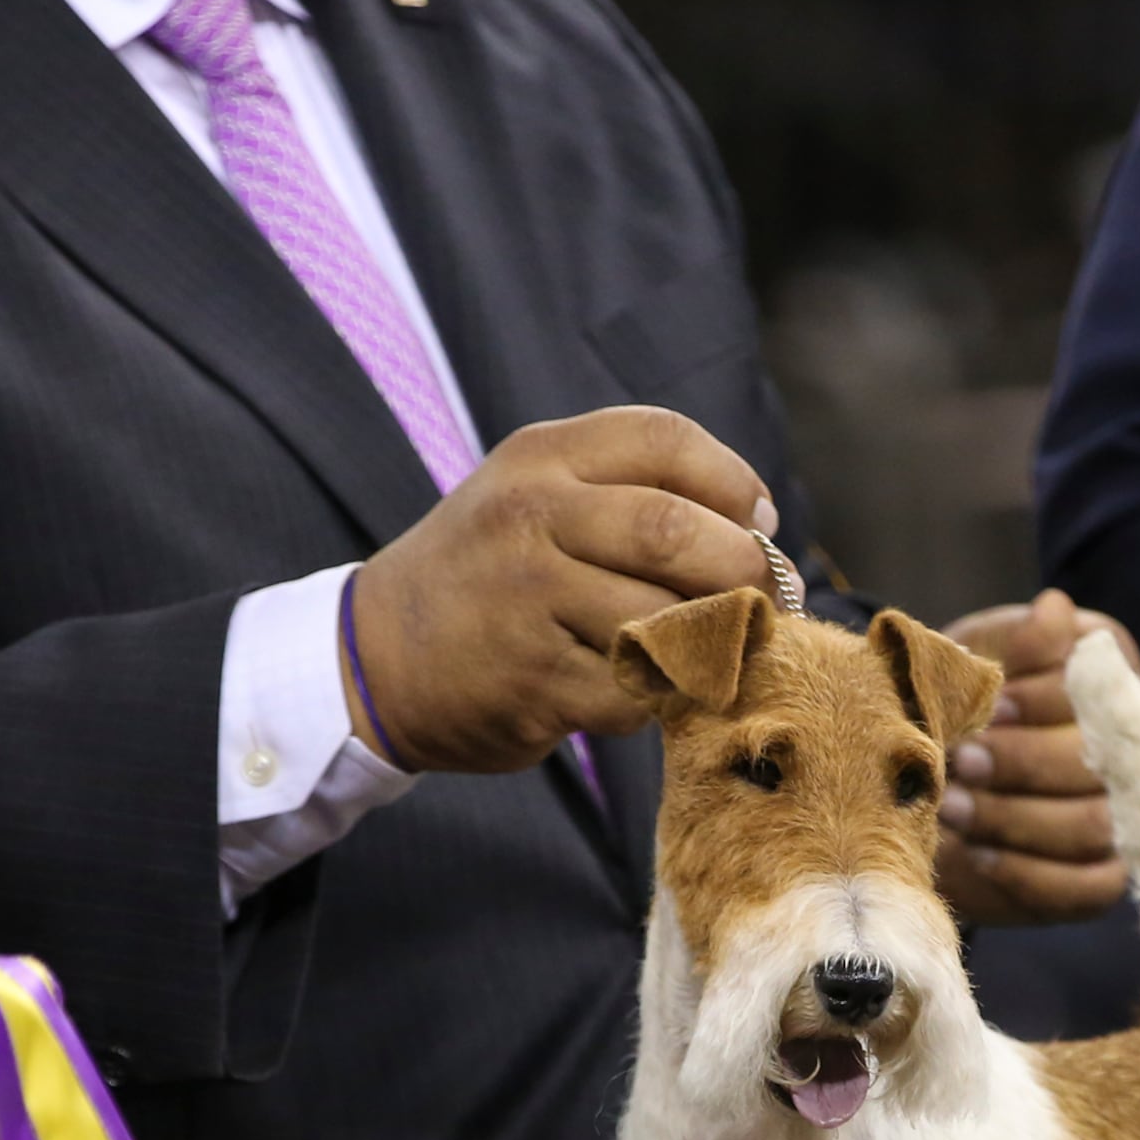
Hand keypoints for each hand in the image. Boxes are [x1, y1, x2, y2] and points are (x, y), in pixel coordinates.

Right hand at [345, 406, 777, 776]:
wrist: (376, 657)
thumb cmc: (488, 575)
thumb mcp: (535, 496)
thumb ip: (635, 491)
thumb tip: (760, 528)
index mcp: (540, 459)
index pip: (667, 440)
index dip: (734, 483)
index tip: (755, 523)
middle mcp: (530, 518)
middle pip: (678, 533)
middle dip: (743, 571)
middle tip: (763, 598)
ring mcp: (529, 602)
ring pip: (667, 621)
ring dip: (702, 644)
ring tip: (693, 648)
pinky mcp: (535, 683)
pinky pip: (639, 692)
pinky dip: (655, 699)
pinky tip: (630, 689)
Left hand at [933, 590, 1136, 924]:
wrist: (923, 778)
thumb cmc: (958, 703)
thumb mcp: (977, 655)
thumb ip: (1017, 640)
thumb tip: (1055, 610)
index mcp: (1113, 685)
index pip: (1102, 694)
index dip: (1045, 703)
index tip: (992, 709)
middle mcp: (1134, 754)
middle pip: (1099, 764)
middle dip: (1022, 765)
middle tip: (960, 763)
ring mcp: (1123, 821)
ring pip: (1092, 827)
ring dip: (1013, 819)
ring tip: (952, 807)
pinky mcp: (1098, 879)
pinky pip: (1086, 888)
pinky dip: (1027, 873)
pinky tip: (978, 854)